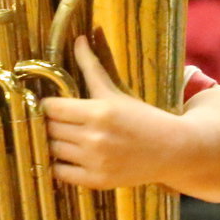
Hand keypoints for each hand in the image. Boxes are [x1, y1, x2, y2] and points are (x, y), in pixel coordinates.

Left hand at [42, 34, 177, 188]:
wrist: (172, 149)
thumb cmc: (142, 117)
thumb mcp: (115, 92)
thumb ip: (92, 67)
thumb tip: (78, 38)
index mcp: (98, 112)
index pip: (51, 108)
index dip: (46, 106)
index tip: (51, 106)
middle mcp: (94, 137)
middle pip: (49, 129)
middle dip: (49, 124)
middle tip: (55, 122)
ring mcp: (95, 161)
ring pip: (52, 150)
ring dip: (53, 143)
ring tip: (62, 138)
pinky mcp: (97, 180)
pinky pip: (60, 173)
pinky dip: (58, 165)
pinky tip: (67, 157)